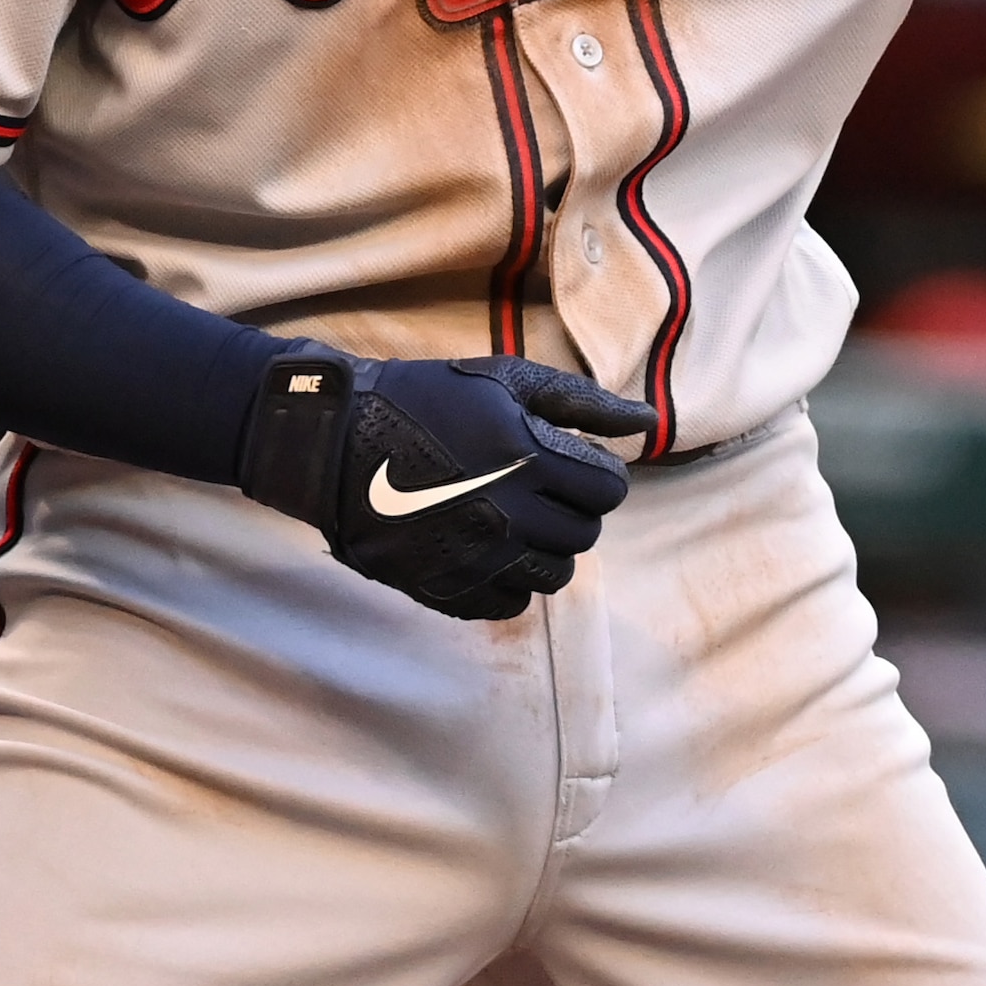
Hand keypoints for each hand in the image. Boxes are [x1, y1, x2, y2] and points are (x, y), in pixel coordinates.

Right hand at [240, 350, 643, 620]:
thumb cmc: (425, 399)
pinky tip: (481, 543)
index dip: (594, 474)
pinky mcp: (448, 590)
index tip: (565, 462)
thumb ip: (583, 403)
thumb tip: (649, 424)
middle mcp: (511, 517)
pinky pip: (510, 604)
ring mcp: (478, 560)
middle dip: (570, 510)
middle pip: (584, 536)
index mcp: (530, 459)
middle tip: (533, 487)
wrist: (335, 443)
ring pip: (553, 577)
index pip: (608, 490)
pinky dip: (506, 580)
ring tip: (508, 516)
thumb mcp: (506, 380)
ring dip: (543, 549)